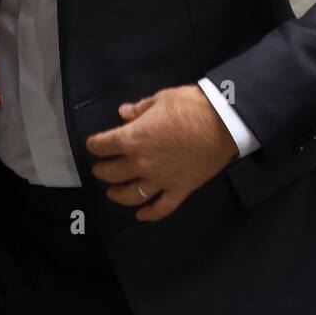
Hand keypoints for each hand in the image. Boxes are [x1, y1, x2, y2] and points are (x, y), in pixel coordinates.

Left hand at [85, 84, 238, 220]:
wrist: (222, 123)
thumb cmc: (190, 107)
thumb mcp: (161, 99)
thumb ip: (139, 109)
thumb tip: (124, 112)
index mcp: (133, 138)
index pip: (103, 145)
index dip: (94, 145)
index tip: (93, 145)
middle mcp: (142, 162)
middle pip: (112, 173)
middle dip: (101, 171)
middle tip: (100, 169)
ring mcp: (161, 179)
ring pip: (132, 195)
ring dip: (118, 195)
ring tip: (112, 193)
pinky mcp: (180, 189)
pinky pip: (162, 208)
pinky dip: (150, 214)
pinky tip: (141, 215)